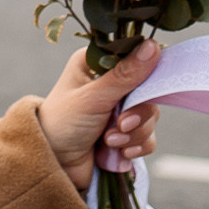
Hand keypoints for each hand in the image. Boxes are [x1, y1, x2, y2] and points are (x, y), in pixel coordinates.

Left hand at [37, 41, 163, 189]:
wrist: (54, 163)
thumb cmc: (63, 123)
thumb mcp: (93, 97)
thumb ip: (125, 76)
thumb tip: (153, 46)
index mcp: (96, 65)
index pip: (134, 59)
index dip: (143, 76)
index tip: (134, 94)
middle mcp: (110, 84)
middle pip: (148, 92)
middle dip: (138, 115)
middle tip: (121, 125)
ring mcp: (119, 110)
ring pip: (150, 117)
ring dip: (134, 134)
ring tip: (109, 141)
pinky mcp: (125, 133)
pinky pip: (148, 138)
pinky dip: (137, 146)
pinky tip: (119, 153)